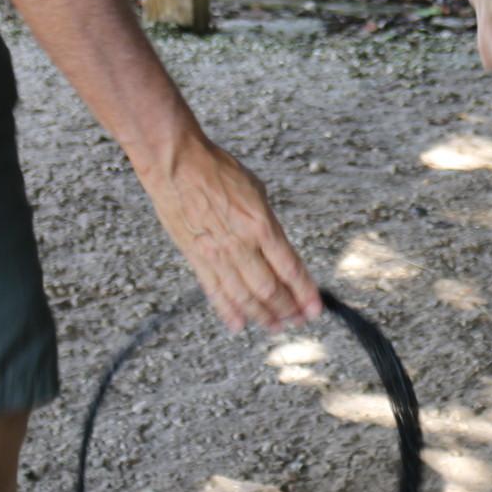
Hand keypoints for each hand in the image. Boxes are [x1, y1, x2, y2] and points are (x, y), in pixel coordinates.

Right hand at [141, 134, 321, 331]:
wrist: (177, 165)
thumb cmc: (215, 169)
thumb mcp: (256, 191)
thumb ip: (267, 224)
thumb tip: (277, 247)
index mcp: (261, 225)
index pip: (290, 268)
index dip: (305, 292)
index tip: (314, 307)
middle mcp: (241, 244)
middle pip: (270, 289)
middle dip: (288, 309)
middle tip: (298, 321)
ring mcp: (217, 254)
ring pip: (244, 296)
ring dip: (262, 316)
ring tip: (275, 327)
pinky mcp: (197, 259)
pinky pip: (214, 291)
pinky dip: (227, 311)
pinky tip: (238, 324)